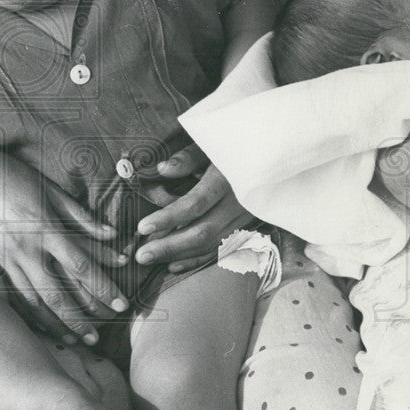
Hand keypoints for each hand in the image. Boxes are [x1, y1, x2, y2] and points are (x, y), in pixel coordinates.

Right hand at [0, 149, 128, 344]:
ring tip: (74, 339)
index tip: (121, 304)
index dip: (103, 287)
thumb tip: (112, 235)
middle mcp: (27, 248)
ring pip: (33, 300)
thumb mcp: (50, 189)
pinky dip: (27, 313)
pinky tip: (40, 326)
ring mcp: (5, 258)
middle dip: (80, 318)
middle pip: (58, 293)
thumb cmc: (11, 175)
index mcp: (46, 228)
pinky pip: (11, 294)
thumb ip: (80, 216)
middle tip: (97, 337)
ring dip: (55, 323)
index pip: (81, 265)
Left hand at [134, 144, 251, 272]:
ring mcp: (244, 218)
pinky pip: (221, 250)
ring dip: (179, 255)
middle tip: (141, 255)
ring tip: (150, 258)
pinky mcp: (246, 227)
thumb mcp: (211, 145)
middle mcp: (239, 203)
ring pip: (211, 245)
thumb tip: (162, 169)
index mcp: (227, 179)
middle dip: (169, 246)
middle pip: (202, 232)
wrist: (268, 158)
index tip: (142, 227)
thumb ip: (187, 157)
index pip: (195, 204)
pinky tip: (173, 265)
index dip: (168, 218)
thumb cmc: (232, 147)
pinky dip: (197, 260)